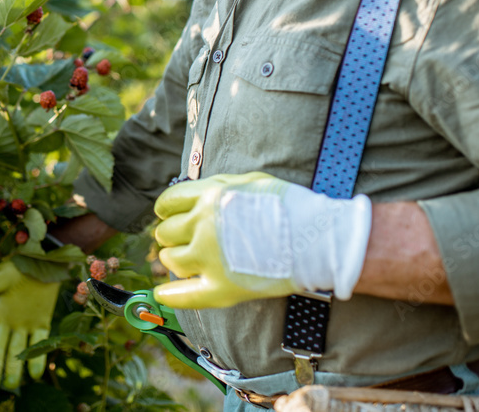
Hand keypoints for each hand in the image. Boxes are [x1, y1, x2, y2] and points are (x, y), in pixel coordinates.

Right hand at [0, 260, 59, 389]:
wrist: (44, 260)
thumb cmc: (17, 265)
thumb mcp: (1, 275)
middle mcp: (6, 321)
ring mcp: (24, 324)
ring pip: (17, 349)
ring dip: (14, 367)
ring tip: (12, 384)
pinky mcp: (42, 323)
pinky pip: (39, 342)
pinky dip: (38, 358)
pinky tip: (36, 373)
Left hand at [153, 172, 371, 308]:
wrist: (316, 239)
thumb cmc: (289, 206)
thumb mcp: (249, 182)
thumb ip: (218, 187)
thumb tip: (195, 195)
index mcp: (209, 197)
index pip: (169, 202)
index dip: (167, 209)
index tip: (169, 215)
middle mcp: (203, 226)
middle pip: (167, 232)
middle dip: (172, 234)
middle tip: (182, 239)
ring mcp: (210, 259)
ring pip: (171, 260)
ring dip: (174, 258)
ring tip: (184, 260)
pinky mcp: (221, 288)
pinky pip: (183, 296)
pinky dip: (169, 295)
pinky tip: (161, 294)